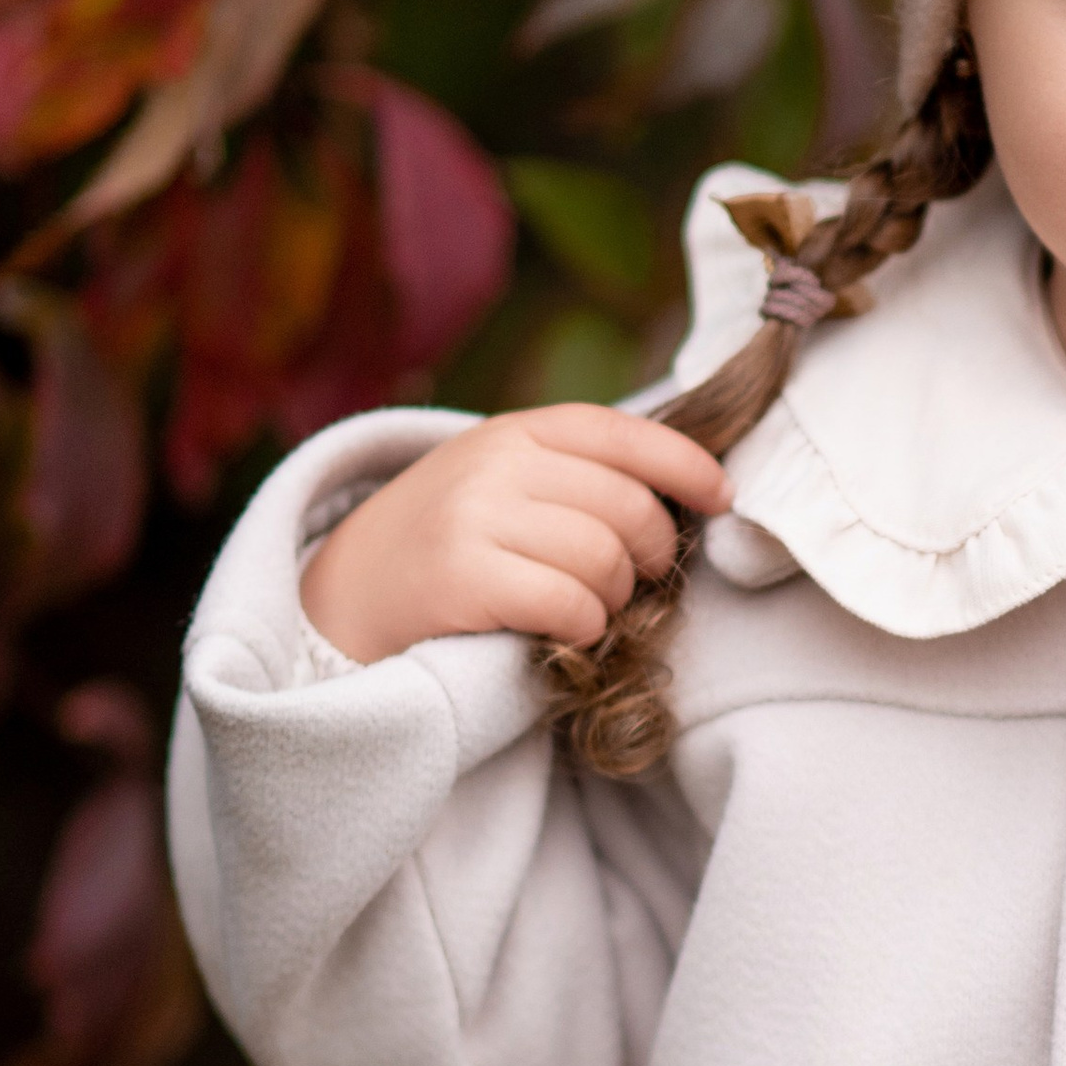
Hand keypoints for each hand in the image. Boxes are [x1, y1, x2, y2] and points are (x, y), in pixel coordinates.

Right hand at [301, 405, 730, 664]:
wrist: (344, 599)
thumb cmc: (446, 547)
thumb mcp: (501, 484)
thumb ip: (575, 476)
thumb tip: (687, 491)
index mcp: (513, 431)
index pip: (620, 432)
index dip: (684, 463)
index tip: (721, 497)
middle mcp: (493, 463)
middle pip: (628, 507)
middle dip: (651, 555)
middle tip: (635, 583)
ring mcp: (473, 516)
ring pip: (604, 560)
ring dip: (614, 600)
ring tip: (588, 610)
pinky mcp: (461, 577)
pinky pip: (570, 604)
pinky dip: (584, 628)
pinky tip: (565, 633)